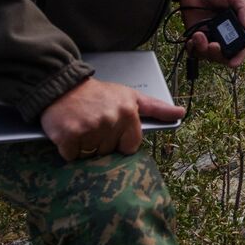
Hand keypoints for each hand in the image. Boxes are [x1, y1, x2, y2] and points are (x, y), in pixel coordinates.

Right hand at [40, 76, 185, 161]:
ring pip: (91, 156)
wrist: (63, 87)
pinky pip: (72, 156)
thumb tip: (181, 113)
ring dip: (85, 147)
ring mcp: (89, 129)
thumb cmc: (98, 94)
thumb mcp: (130, 96)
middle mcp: (111, 120)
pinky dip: (69, 149)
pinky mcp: (68, 136)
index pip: (130, 147)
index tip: (112, 130)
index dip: (120, 141)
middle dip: (101, 143)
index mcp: (129, 112)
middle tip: (94, 124)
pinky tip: (69, 132)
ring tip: (82, 126)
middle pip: (109, 152)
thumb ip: (156, 108)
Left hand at [179, 0, 244, 67]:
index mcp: (236, 30)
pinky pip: (194, 51)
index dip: (237, 58)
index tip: (232, 62)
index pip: (240, 50)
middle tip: (213, 45)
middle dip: (217, 55)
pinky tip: (193, 38)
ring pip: (207, 55)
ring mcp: (209, 38)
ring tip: (198, 35)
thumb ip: (244, 8)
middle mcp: (223, 37)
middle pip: (222, 57)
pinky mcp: (195, 37)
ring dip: (203, 49)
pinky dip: (193, 48)